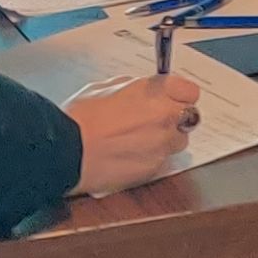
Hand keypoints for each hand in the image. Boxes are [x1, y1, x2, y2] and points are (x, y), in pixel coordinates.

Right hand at [65, 73, 204, 196]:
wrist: (66, 151)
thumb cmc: (81, 117)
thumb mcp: (105, 87)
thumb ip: (134, 87)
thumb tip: (142, 90)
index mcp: (158, 92)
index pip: (190, 91)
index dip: (179, 94)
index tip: (170, 96)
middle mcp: (167, 118)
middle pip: (187, 117)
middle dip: (173, 117)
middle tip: (152, 118)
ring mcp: (162, 146)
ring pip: (177, 142)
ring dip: (165, 139)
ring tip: (138, 139)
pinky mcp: (153, 169)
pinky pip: (161, 161)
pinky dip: (150, 158)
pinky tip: (128, 155)